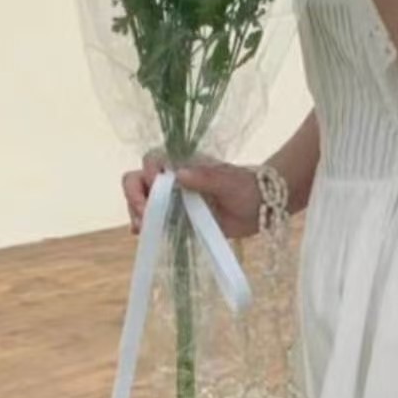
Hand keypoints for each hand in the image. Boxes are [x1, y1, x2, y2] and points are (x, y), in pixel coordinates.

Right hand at [121, 152, 261, 237]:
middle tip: (144, 215)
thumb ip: (206, 177)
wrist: (262, 208)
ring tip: (143, 229)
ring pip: (142, 202)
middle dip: (135, 197)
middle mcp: (173, 181)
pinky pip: (155, 222)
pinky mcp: (178, 221)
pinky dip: (146, 227)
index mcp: (182, 164)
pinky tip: (143, 235)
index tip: (155, 188)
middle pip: (138, 181)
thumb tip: (179, 173)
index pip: (151, 162)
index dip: (147, 174)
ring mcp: (173, 201)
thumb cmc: (246, 187)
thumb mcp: (229, 181)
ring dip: (137, 214)